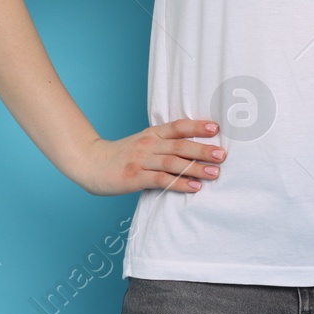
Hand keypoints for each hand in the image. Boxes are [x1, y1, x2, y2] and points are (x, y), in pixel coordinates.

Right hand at [68, 119, 225, 195]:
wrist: (90, 163)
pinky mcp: (134, 177)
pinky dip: (179, 183)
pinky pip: (160, 180)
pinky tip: (194, 187)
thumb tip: (196, 148)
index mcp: (152, 133)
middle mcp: (148, 144)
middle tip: (222, 155)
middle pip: (180, 145)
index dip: (197, 126)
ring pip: (173, 162)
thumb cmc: (122, 155)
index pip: (178, 126)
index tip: (216, 128)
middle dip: (203, 149)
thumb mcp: (144, 143)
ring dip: (196, 167)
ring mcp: (141, 160)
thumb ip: (165, 143)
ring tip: (215, 173)